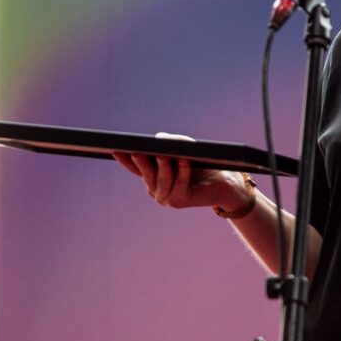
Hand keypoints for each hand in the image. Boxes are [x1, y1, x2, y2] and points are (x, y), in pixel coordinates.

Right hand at [113, 135, 249, 211]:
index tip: (117, 149)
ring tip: (164, 155)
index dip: (126, 160)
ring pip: (161, 181)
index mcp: (153, 177)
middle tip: (138, 151)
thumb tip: (158, 139)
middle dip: (142, 162)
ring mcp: (167, 197)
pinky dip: (181, 173)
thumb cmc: (200, 162)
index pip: (136, 168)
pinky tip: (184, 162)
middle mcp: (156, 189)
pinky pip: (178, 186)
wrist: (223, 181)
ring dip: (163, 168)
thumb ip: (170, 142)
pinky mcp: (181, 201)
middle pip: (146, 174)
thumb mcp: (183, 147)